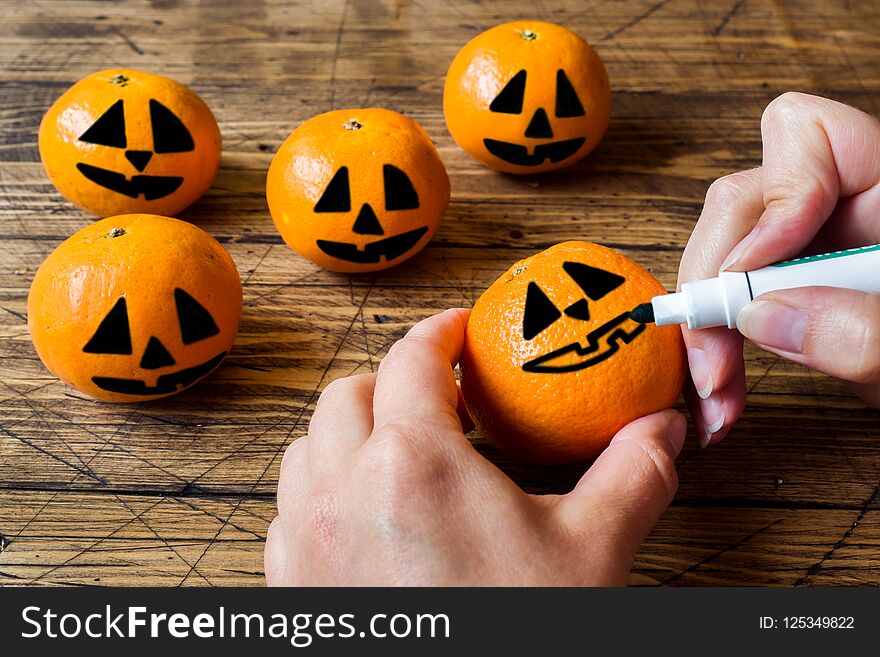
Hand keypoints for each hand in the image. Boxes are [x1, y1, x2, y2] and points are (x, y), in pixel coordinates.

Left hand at [265, 308, 685, 585]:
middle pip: (347, 393)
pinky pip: (290, 509)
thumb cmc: (514, 632)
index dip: (437, 332)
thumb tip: (662, 432)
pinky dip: (321, 489)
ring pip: (307, 447)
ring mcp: (306, 540)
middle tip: (435, 394)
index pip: (411, 359)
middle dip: (390, 379)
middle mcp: (342, 490)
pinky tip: (365, 514)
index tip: (457, 330)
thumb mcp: (591, 554)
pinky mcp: (290, 586)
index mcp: (414, 463)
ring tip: (397, 449)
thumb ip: (631, 477)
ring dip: (348, 432)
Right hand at [679, 92, 879, 445]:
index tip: (753, 274)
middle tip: (711, 358)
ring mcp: (824, 250)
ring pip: (729, 252)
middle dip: (715, 279)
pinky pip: (739, 295)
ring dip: (708, 321)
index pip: (813, 137)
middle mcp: (856, 210)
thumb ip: (867, 333)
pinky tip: (724, 385)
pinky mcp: (808, 292)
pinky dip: (720, 340)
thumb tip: (760, 316)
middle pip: (746, 201)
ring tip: (716, 390)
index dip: (775, 198)